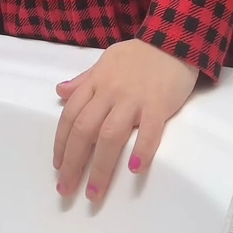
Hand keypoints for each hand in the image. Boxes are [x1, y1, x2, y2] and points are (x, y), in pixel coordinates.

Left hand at [54, 39, 198, 201]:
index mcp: (97, 81)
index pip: (71, 115)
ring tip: (94, 193)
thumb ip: (84, 79)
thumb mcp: (106, 60)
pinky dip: (141, 150)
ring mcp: (134, 98)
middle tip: (66, 189)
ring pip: (110, 136)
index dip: (61, 143)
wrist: (174, 39)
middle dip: (73, 163)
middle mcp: (110, 91)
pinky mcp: (158, 104)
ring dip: (100, 168)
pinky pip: (148, 130)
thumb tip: (60, 93)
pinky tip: (134, 170)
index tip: (58, 167)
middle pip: (86, 130)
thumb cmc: (140, 54)